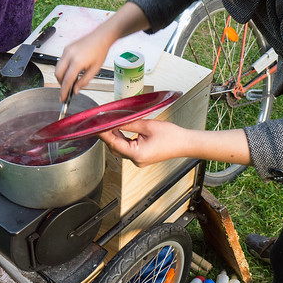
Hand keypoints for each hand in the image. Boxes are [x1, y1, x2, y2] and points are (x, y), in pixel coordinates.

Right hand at [54, 2, 149, 101]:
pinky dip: (63, 68)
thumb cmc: (100, 51)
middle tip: (68, 89)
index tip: (62, 98)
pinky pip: (60, 61)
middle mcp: (69, 55)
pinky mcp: (66, 48)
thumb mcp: (95, 70)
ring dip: (62, 76)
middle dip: (61, 83)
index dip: (64, 91)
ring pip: (57, 68)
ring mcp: (66, 50)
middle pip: (58, 74)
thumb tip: (76, 90)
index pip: (66, 80)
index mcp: (77, 62)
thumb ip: (84, 82)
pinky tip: (72, 71)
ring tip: (71, 80)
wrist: (102, 36)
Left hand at [99, 119, 251, 167]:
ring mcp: (138, 161)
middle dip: (108, 135)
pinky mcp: (142, 158)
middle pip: (114, 148)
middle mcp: (135, 160)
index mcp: (136, 154)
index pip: (113, 143)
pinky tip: (122, 130)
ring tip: (112, 124)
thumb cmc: (171, 135)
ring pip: (120, 149)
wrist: (186, 143)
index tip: (95, 126)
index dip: (103, 134)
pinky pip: (128, 149)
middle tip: (102, 122)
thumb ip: (128, 123)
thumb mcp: (147, 125)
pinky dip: (123, 140)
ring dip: (115, 137)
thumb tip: (114, 120)